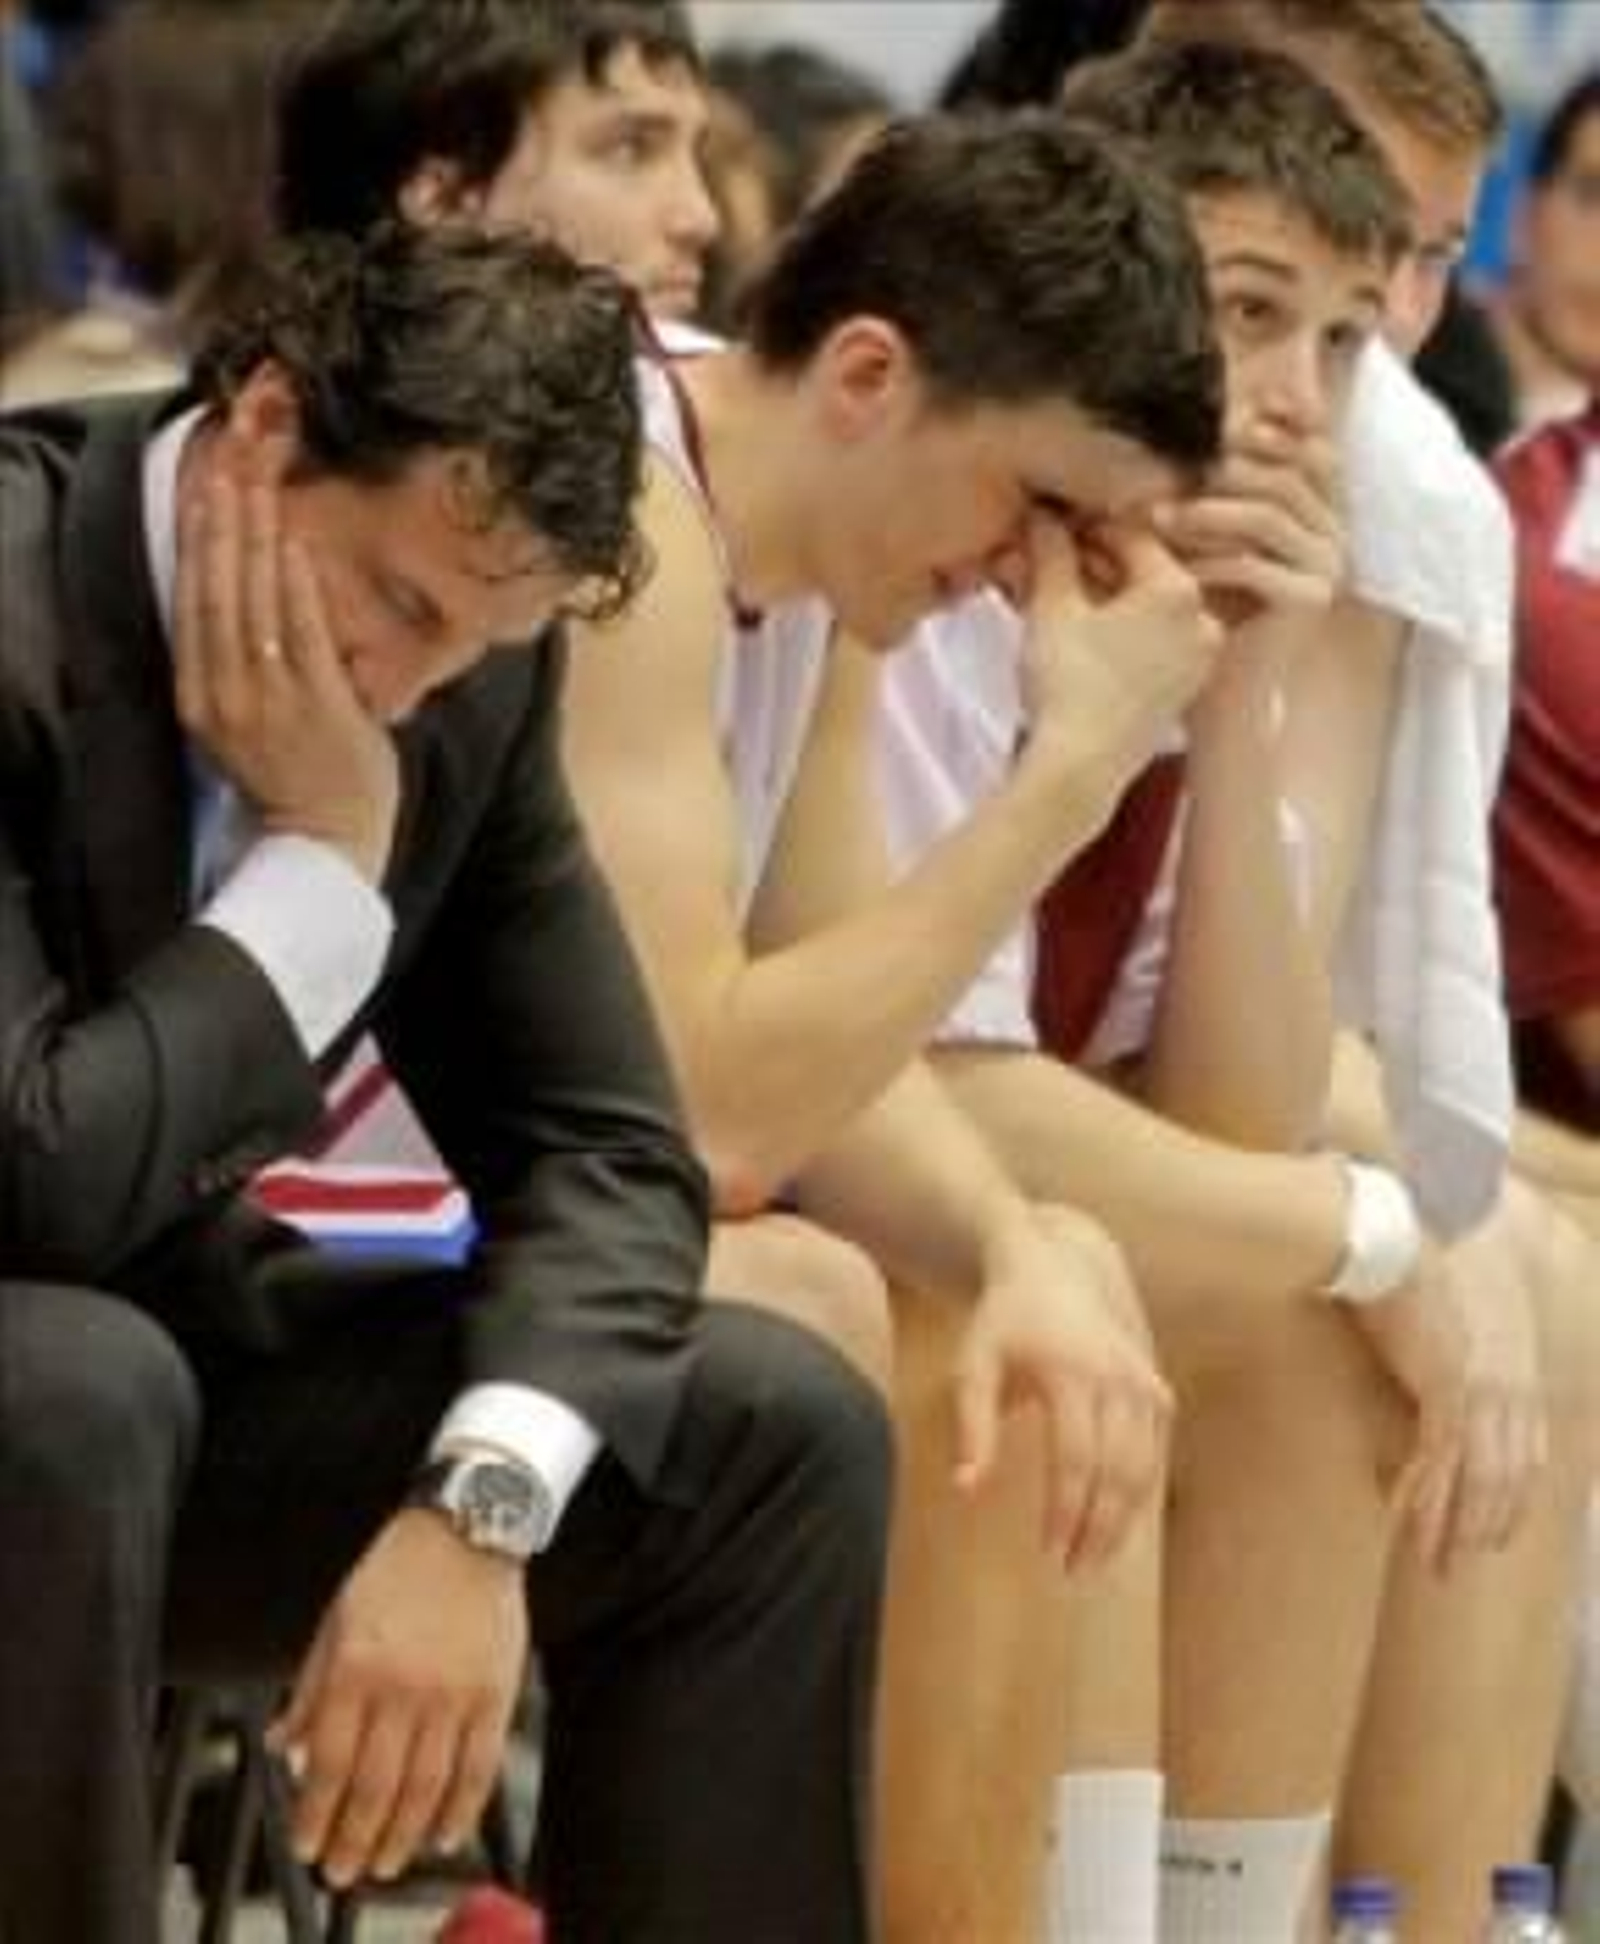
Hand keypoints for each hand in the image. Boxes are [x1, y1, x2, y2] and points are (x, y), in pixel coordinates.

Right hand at [174, 451, 399, 882]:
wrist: (325, 842)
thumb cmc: (295, 783)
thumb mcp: (245, 728)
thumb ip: (244, 674)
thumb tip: (260, 609)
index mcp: (201, 701)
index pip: (192, 610)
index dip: (196, 551)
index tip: (200, 501)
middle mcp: (225, 695)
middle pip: (216, 594)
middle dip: (220, 529)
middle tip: (227, 474)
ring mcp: (269, 697)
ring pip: (253, 603)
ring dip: (255, 541)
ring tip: (257, 490)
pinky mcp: (314, 702)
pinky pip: (302, 628)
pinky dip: (296, 583)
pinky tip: (294, 543)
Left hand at [267, 1508, 527, 1887]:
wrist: (467, 1529)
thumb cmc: (398, 1569)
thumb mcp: (335, 1620)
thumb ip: (311, 1689)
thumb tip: (287, 1747)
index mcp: (358, 1667)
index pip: (330, 1763)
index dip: (315, 1814)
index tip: (306, 1843)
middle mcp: (405, 1686)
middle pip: (376, 1787)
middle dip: (354, 1840)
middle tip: (342, 1871)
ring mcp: (454, 1693)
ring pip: (425, 1787)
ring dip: (402, 1837)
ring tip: (386, 1864)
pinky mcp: (495, 1693)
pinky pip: (479, 1767)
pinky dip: (462, 1810)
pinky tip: (444, 1834)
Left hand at [952, 1205, 1171, 1570]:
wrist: (1058, 1269)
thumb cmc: (1005, 1324)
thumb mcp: (973, 1366)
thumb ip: (972, 1427)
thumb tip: (966, 1489)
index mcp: (1072, 1372)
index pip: (1075, 1459)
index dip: (1065, 1511)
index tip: (1048, 1550)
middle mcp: (1118, 1379)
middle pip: (1117, 1471)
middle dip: (1098, 1528)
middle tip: (1074, 1570)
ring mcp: (1145, 1384)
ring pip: (1144, 1469)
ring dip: (1123, 1521)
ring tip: (1093, 1560)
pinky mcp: (1158, 1392)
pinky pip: (1155, 1455)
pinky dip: (1139, 1494)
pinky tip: (1117, 1525)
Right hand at [1018, 512, 1222, 798]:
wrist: (1080, 768)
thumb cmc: (1068, 687)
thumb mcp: (1051, 607)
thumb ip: (1050, 551)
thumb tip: (1044, 518)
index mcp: (1179, 589)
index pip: (1129, 533)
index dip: (1081, 527)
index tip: (1049, 528)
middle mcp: (1202, 619)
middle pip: (1142, 570)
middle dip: (1090, 565)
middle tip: (1045, 565)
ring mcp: (1198, 658)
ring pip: (1147, 608)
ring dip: (1103, 598)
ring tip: (1055, 602)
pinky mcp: (1184, 690)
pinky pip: (1154, 641)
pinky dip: (1121, 631)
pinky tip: (1081, 637)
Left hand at [1156, 415, 1343, 697]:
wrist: (1220, 689)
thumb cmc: (1206, 607)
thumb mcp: (1207, 534)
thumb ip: (1215, 482)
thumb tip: (1200, 421)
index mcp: (1318, 505)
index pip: (1302, 445)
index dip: (1258, 430)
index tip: (1199, 431)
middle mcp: (1333, 530)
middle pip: (1281, 475)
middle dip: (1216, 471)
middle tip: (1159, 474)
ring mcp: (1328, 565)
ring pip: (1267, 516)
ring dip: (1205, 513)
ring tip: (1155, 517)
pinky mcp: (1312, 600)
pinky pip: (1256, 566)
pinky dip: (1208, 560)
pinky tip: (1172, 565)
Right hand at [1349, 1204, 1547, 1574]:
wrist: (1401, 1231)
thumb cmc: (1419, 1255)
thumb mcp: (1456, 1306)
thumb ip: (1456, 1342)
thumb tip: (1439, 1367)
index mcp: (1515, 1366)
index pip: (1526, 1449)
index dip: (1511, 1496)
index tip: (1494, 1529)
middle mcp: (1510, 1384)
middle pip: (1508, 1474)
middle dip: (1485, 1525)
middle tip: (1462, 1561)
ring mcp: (1482, 1388)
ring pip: (1479, 1477)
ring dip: (1455, 1525)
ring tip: (1436, 1560)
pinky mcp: (1448, 1386)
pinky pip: (1440, 1460)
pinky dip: (1426, 1497)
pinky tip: (1409, 1521)